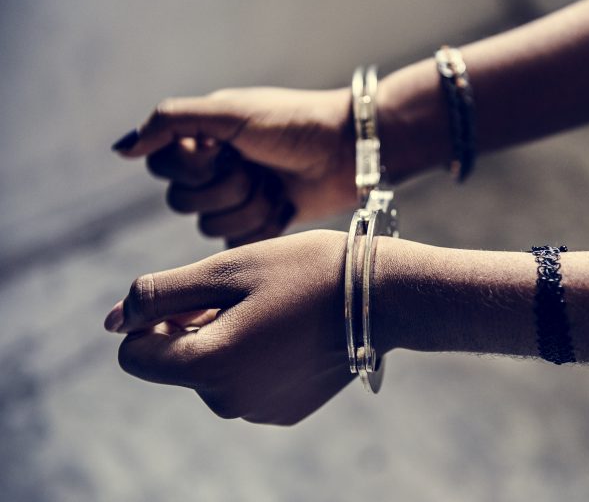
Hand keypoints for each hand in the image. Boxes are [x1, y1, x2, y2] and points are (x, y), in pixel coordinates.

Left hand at [103, 230, 355, 424]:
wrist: (380, 296)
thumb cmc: (302, 272)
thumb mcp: (225, 271)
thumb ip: (159, 295)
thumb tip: (112, 322)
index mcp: (209, 367)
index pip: (134, 356)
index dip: (153, 320)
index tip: (194, 295)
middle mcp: (229, 403)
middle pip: (177, 363)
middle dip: (194, 327)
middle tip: (245, 295)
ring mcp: (260, 413)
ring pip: (213, 372)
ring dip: (225, 340)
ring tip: (273, 311)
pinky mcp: (286, 412)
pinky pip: (245, 384)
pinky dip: (254, 358)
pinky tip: (290, 332)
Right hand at [113, 88, 356, 246]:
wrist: (348, 152)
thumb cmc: (292, 123)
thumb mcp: (229, 112)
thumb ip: (170, 122)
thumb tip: (120, 149)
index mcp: (201, 140)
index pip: (162, 167)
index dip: (192, 167)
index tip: (223, 151)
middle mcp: (213, 171)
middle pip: (183, 202)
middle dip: (227, 186)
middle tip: (258, 167)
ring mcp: (235, 201)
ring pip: (210, 226)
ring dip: (249, 205)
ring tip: (277, 185)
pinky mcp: (257, 228)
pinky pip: (236, 244)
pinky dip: (263, 226)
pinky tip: (284, 206)